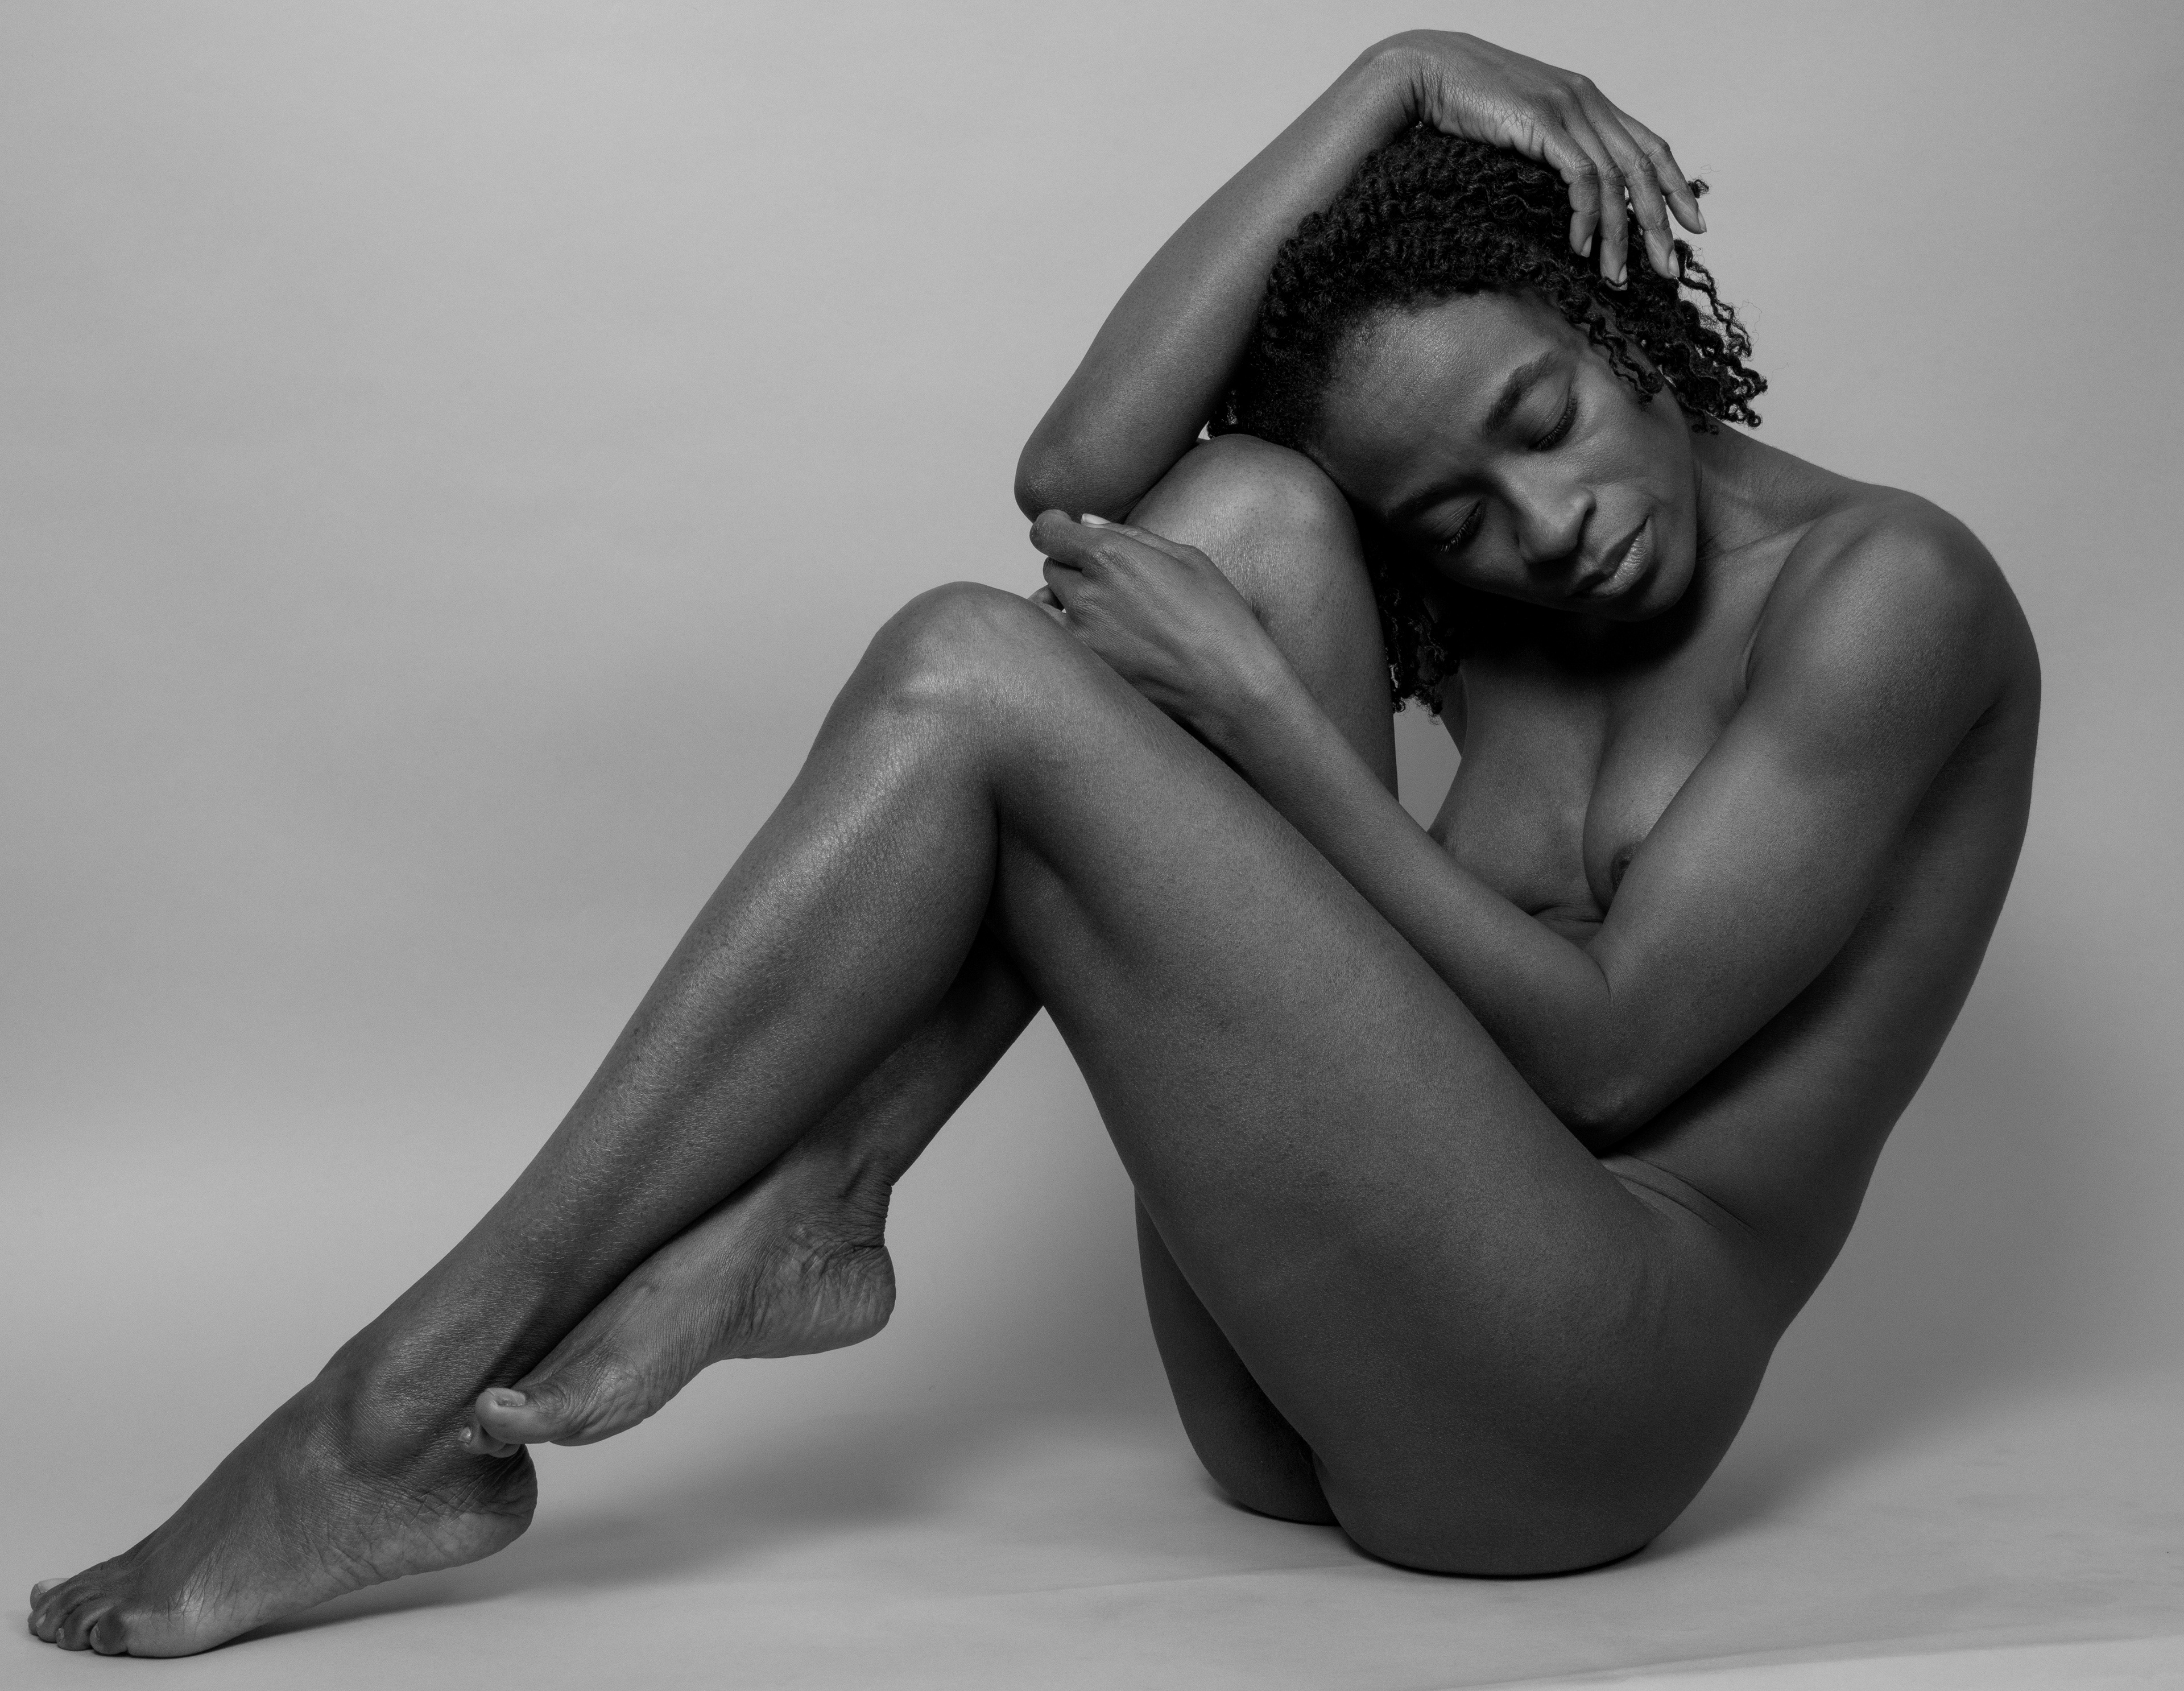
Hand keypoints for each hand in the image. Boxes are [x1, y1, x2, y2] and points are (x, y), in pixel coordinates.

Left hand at [1029, 511, 1287, 735]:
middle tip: (1110, 582)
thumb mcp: (1187, 559)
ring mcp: (1080, 636)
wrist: (1231, 688)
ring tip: (1099, 612)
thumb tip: (1086, 521)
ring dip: (1063, 602)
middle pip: (1052, 567)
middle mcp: (1087, 593)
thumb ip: (1131, 535)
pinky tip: (1086, 636)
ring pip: (1046, 605)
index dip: (1053, 527)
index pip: (1047, 531)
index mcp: (1111, 557)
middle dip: (1073, 567)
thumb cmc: (1220, 619)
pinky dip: (1059, 634)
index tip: (1063, 530)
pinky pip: (1052, 642)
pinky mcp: (1083, 669)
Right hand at [1363, 31, 1705, 284]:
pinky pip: (1582, 178)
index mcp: (1588, 99)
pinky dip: (1587, 217)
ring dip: (1620, 235)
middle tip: (1669, 268)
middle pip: (1644, 166)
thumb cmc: (1463, 106)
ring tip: (1617, 276)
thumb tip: (1567, 196)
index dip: (1677, 186)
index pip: (1651, 145)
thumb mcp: (1520, 128)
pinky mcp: (1544, 123)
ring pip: (1616, 180)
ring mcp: (1568, 108)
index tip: (1694, 227)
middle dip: (1660, 222)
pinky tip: (1580, 248)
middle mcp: (1587, 100)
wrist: (1426, 71)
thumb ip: (1551, 149)